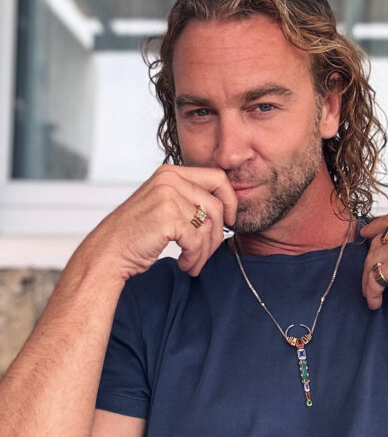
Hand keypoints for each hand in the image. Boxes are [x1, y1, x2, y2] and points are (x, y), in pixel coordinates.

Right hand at [88, 165, 237, 279]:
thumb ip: (188, 198)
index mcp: (170, 173)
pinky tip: (185, 264)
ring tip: (193, 262)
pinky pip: (197, 241)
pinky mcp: (168, 218)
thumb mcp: (163, 204)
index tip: (230, 221)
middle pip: (217, 205)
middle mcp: (170, 180)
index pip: (217, 177)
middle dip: (217, 234)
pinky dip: (194, 257)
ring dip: (204, 251)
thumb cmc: (136, 234)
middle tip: (206, 253)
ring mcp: (168, 197)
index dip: (230, 200)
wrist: (108, 252)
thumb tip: (227, 206)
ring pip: (209, 226)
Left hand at [360, 213, 387, 318]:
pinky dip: (372, 291)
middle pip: (378, 241)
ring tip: (371, 296)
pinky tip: (375, 301)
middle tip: (367, 276)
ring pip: (373, 260)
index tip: (365, 233)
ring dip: (369, 280)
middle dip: (369, 259)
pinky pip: (375, 277)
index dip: (375, 228)